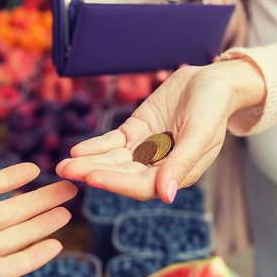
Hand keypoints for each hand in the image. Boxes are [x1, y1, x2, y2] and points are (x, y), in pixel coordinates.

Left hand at [57, 60, 264, 202]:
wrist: (213, 81)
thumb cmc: (213, 108)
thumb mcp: (200, 133)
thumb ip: (182, 163)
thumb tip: (166, 196)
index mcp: (177, 173)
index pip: (142, 186)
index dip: (116, 182)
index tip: (92, 178)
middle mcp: (159, 166)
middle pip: (122, 174)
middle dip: (94, 172)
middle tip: (66, 171)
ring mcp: (146, 149)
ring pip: (113, 160)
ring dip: (89, 162)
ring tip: (63, 164)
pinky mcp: (137, 131)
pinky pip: (113, 142)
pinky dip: (96, 146)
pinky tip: (77, 149)